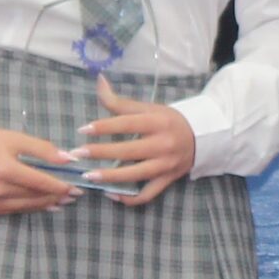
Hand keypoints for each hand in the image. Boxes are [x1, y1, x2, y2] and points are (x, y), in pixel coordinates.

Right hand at [0, 127, 82, 215]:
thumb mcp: (16, 138)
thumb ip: (43, 149)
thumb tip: (68, 159)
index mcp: (4, 169)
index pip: (39, 181)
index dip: (59, 185)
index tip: (75, 186)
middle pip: (34, 196)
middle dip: (56, 195)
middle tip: (75, 194)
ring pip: (26, 206)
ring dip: (47, 204)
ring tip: (64, 200)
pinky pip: (15, 210)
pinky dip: (30, 207)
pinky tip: (45, 204)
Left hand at [72, 75, 197, 205]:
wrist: (201, 137)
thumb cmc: (168, 120)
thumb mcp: (148, 107)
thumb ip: (121, 101)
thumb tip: (99, 80)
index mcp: (157, 122)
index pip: (127, 124)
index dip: (104, 127)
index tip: (83, 129)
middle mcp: (162, 144)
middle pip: (128, 151)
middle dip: (100, 153)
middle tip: (77, 154)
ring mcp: (165, 165)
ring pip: (135, 175)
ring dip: (110, 177)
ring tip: (88, 176)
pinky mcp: (167, 180)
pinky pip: (147, 194)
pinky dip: (129, 198)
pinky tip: (111, 193)